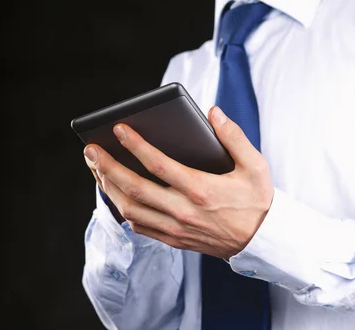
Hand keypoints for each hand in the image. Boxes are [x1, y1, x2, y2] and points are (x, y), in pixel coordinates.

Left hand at [84, 105, 273, 258]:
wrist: (264, 241)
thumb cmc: (258, 200)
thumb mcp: (255, 165)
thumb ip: (234, 137)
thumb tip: (213, 113)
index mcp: (201, 189)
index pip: (158, 165)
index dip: (135, 145)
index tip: (119, 128)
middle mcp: (183, 211)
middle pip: (135, 188)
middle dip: (108, 167)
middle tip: (90, 150)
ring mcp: (176, 229)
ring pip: (131, 210)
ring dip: (109, 188)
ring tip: (96, 168)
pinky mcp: (175, 240)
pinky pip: (140, 227)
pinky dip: (123, 210)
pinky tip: (116, 194)